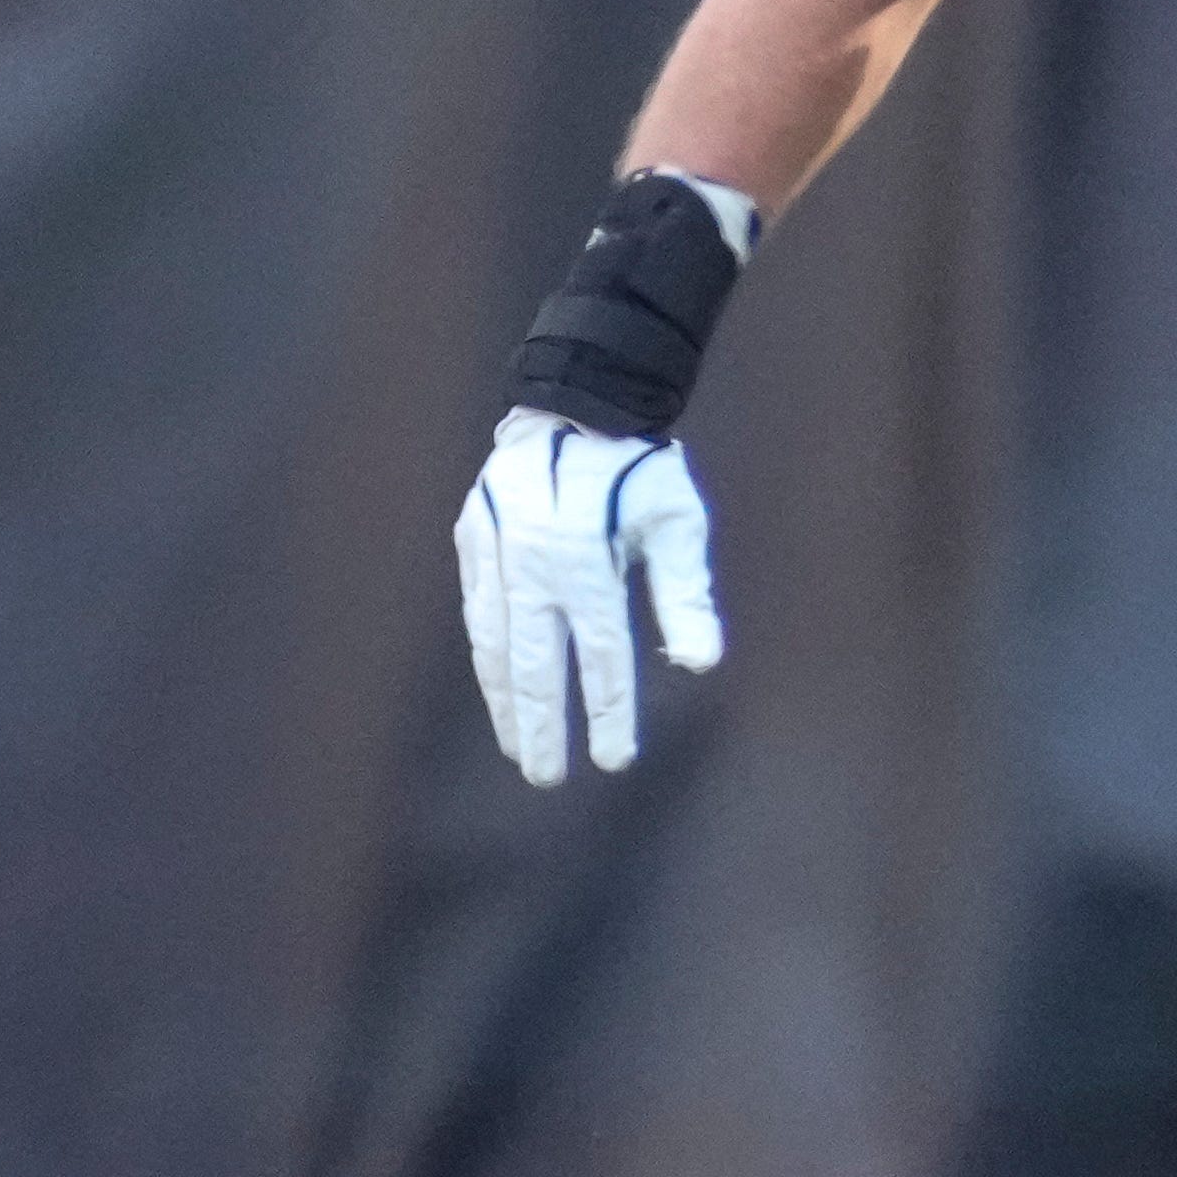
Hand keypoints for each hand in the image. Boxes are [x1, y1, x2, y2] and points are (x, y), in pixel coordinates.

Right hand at [453, 406, 723, 783]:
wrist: (575, 399)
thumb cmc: (639, 466)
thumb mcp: (677, 520)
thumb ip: (686, 594)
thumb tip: (702, 663)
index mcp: (586, 561)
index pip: (601, 656)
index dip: (609, 712)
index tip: (614, 758)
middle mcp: (531, 563)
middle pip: (535, 665)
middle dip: (542, 727)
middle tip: (548, 777)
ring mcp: (494, 552)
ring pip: (495, 644)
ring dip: (506, 701)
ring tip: (517, 745)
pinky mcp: (474, 538)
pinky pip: (477, 612)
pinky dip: (488, 655)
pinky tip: (498, 686)